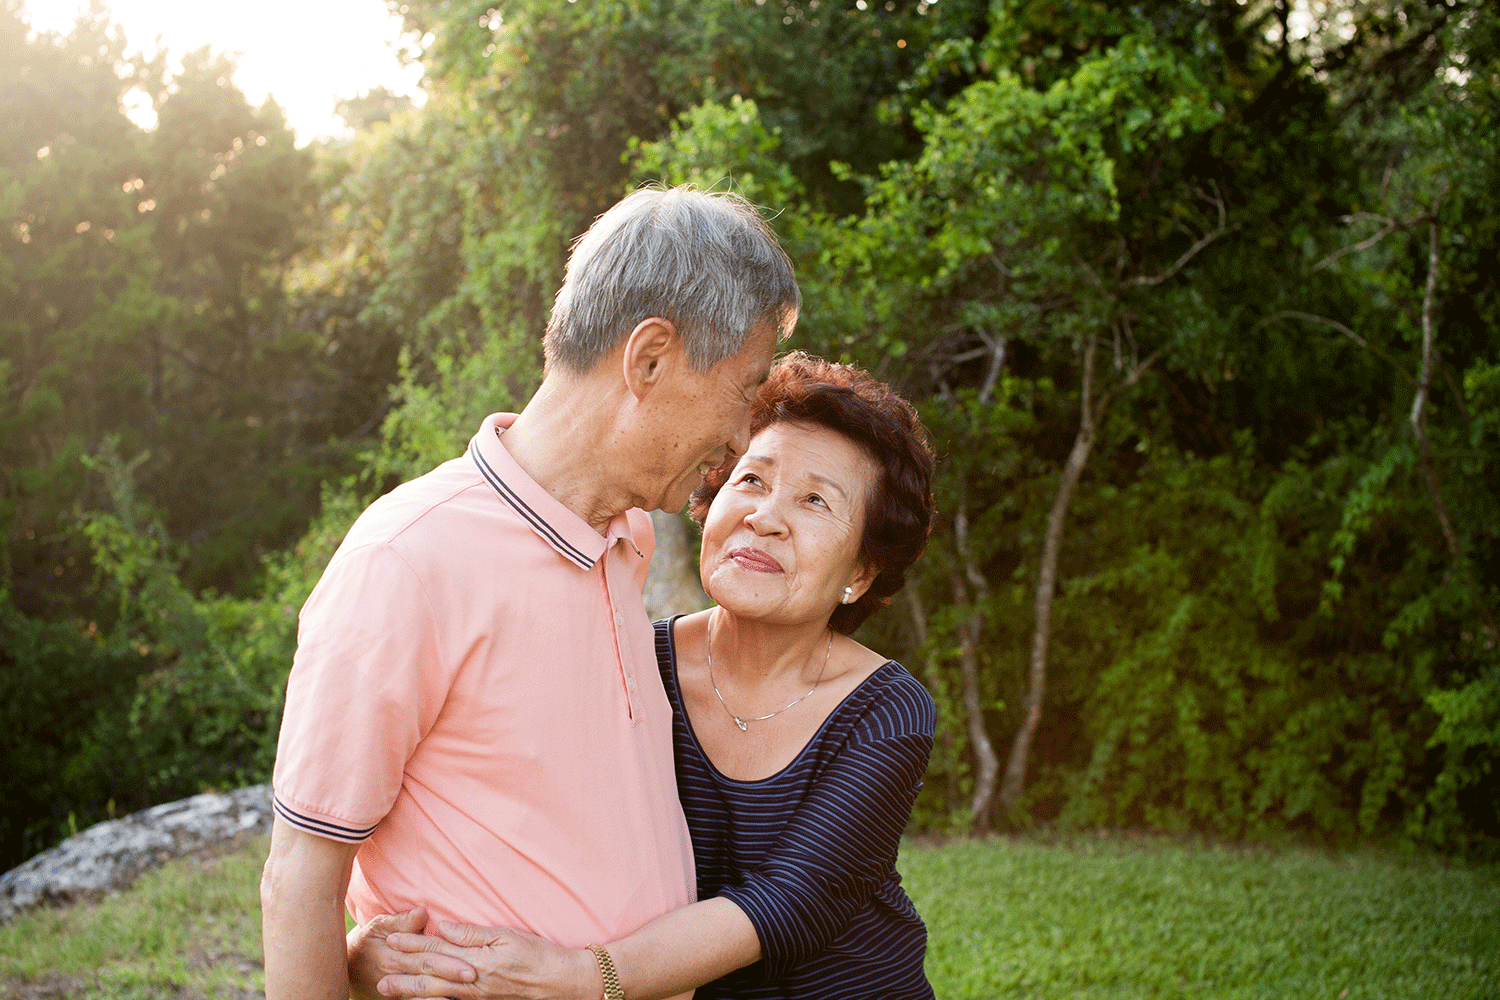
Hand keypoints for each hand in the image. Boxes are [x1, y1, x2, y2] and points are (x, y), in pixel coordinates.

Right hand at [346, 907, 476, 999]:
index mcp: (394, 956)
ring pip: (422, 993)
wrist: (351, 967)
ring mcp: (398, 989)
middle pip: (427, 976)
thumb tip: (422, 912)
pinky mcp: (399, 997)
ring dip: (443, 993)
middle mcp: (397, 974)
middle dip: (450, 977)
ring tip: (463, 993)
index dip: (447, 961)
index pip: (425, 957)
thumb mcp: (379, 926)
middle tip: (472, 976)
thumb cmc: (369, 941)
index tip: (469, 963)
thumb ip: (401, 921)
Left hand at [378, 921, 599, 999]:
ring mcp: (475, 996)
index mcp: (476, 960)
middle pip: (430, 975)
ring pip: (435, 993)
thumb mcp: (506, 935)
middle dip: (403, 972)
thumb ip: (473, 933)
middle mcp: (471, 981)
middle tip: (377, 972)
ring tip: (388, 989)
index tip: (391, 938)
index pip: (437, 949)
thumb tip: (443, 926)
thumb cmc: (536, 954)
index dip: (413, 943)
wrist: (559, 982)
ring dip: (410, 990)